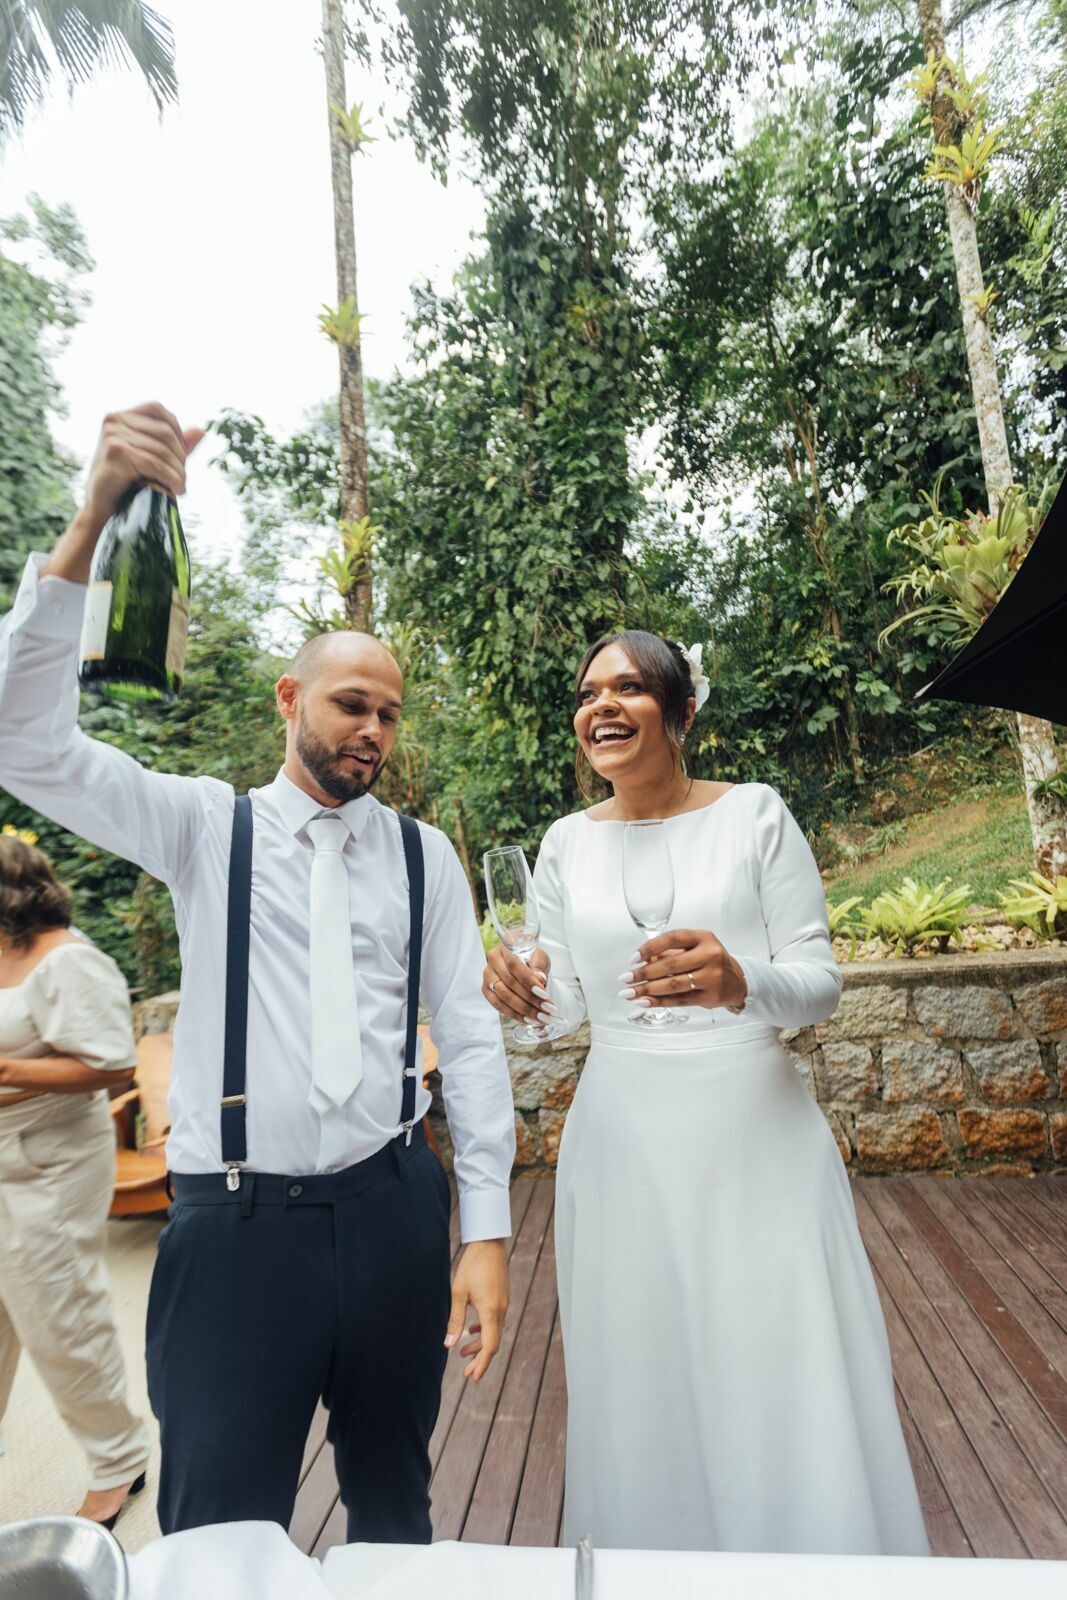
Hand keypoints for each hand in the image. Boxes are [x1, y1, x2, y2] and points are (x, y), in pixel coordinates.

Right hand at [83, 402, 203, 532]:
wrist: (101, 509)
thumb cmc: (125, 484)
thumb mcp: (150, 459)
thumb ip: (173, 445)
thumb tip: (201, 431)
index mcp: (120, 417)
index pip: (157, 410)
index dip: (176, 431)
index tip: (180, 456)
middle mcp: (114, 421)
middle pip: (165, 431)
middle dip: (180, 456)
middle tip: (182, 478)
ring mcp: (113, 435)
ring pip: (163, 450)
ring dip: (178, 472)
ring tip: (180, 487)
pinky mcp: (116, 453)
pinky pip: (155, 464)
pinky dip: (171, 478)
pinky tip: (176, 490)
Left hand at [445, 1239, 508, 1381]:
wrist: (489, 1244)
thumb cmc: (471, 1266)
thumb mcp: (458, 1293)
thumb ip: (455, 1320)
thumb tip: (448, 1345)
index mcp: (491, 1311)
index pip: (490, 1346)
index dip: (482, 1364)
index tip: (474, 1377)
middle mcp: (501, 1310)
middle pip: (493, 1343)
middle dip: (479, 1359)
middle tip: (466, 1373)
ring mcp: (504, 1304)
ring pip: (494, 1332)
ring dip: (480, 1344)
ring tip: (463, 1352)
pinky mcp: (502, 1298)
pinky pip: (496, 1321)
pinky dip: (484, 1330)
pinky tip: (472, 1329)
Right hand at [482, 943, 554, 1027]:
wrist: (522, 961)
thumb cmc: (531, 957)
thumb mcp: (539, 956)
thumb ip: (539, 966)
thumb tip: (539, 979)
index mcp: (505, 947)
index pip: (515, 965)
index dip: (529, 981)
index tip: (544, 994)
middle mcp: (493, 960)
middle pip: (509, 983)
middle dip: (530, 999)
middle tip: (547, 1009)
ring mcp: (487, 975)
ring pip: (503, 996)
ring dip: (523, 1009)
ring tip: (541, 1017)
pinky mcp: (486, 989)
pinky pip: (498, 1005)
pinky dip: (514, 1014)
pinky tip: (528, 1019)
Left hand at [618, 928, 748, 1011]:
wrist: (737, 980)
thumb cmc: (709, 961)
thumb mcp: (695, 947)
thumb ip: (670, 952)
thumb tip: (640, 962)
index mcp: (703, 937)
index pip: (672, 938)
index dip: (649, 947)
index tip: (633, 958)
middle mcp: (710, 955)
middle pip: (670, 965)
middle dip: (643, 973)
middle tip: (625, 978)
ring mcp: (712, 977)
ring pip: (673, 985)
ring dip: (647, 990)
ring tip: (630, 993)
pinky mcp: (710, 996)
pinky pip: (679, 1000)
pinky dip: (659, 1001)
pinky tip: (644, 1002)